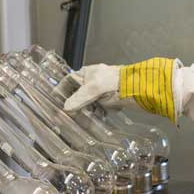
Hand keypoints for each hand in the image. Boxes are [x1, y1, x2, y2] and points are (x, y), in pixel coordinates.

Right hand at [62, 58, 180, 123]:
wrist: (139, 87)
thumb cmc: (117, 81)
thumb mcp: (95, 88)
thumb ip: (80, 97)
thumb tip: (66, 107)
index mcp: (87, 73)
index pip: (69, 81)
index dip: (61, 90)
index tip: (54, 101)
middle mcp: (93, 81)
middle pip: (78, 94)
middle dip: (74, 105)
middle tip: (68, 116)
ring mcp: (102, 92)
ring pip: (88, 103)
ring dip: (86, 112)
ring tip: (84, 119)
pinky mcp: (110, 101)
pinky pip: (98, 110)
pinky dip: (97, 115)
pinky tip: (98, 118)